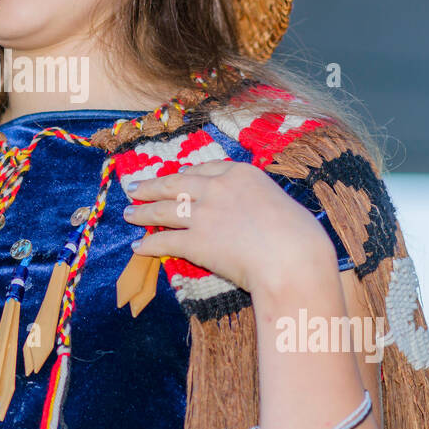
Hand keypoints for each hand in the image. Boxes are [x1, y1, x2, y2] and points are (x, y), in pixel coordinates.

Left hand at [122, 159, 338, 300]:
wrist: (293, 259)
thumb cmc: (300, 236)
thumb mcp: (280, 203)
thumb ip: (259, 201)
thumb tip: (255, 211)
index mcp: (241, 173)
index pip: (204, 169)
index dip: (184, 174)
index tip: (174, 176)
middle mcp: (217, 188)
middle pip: (175, 183)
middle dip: (151, 186)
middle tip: (134, 188)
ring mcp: (204, 213)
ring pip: (164, 209)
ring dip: (142, 212)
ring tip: (128, 213)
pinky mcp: (195, 241)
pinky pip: (165, 240)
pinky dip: (148, 244)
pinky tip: (138, 247)